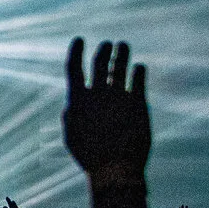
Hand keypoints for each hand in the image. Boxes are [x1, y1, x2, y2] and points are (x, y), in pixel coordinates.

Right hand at [61, 39, 147, 183]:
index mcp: (77, 100)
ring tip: (123, 46)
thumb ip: (69, 117)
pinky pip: (138, 77)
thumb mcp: (71, 137)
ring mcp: (118, 95)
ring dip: (122, 53)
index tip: (80, 39)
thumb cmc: (90, 156)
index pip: (73, 67)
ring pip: (120, 65)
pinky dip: (138, 70)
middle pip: (100, 62)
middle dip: (104, 50)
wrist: (116, 168)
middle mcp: (97, 93)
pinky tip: (139, 67)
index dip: (75, 51)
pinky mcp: (137, 102)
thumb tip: (70, 103)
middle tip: (108, 44)